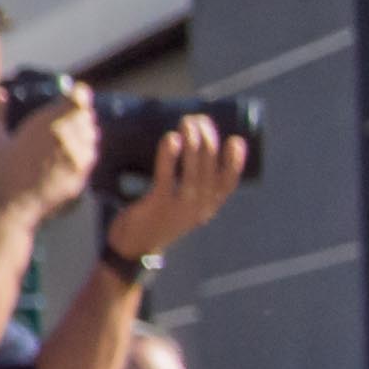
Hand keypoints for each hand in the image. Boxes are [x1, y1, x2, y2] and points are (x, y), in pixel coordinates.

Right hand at [0, 85, 99, 224]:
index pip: (77, 99)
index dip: (78, 94)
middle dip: (78, 113)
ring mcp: (77, 156)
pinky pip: (91, 154)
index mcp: (45, 124)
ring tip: (69, 135)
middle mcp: (67, 137)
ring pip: (92, 134)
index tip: (74, 93)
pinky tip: (71, 154)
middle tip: (68, 116)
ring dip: (84, 130)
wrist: (14, 207)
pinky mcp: (82, 173)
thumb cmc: (0, 173)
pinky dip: (85, 150)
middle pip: (86, 115)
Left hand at [107, 118, 248, 263]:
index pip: (229, 183)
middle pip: (210, 167)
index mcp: (207, 207)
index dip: (235, 161)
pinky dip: (171, 155)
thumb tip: (191, 153)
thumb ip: (190, 188)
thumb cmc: (156, 221)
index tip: (235, 140)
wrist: (133, 249)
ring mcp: (180, 206)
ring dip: (193, 142)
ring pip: (194, 169)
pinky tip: (171, 138)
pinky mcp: (159, 204)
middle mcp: (199, 207)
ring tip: (188, 122)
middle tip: (198, 119)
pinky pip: (167, 175)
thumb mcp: (181, 207)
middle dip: (207, 138)